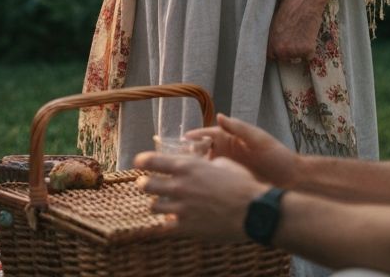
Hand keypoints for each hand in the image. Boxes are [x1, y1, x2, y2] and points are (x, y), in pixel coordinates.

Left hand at [133, 152, 265, 241]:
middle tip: (144, 185)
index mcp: (187, 166)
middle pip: (146, 186)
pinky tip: (171, 222)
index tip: (138, 163)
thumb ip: (205, 163)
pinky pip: (166, 228)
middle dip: (144, 185)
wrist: (252, 210)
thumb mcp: (222, 163)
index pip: (152, 161)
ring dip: (156, 205)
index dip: (141, 161)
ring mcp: (181, 208)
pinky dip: (167, 224)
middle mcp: (179, 186)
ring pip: (153, 207)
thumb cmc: (241, 183)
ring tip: (160, 205)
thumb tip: (201, 162)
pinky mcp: (187, 228)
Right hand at [188, 114, 300, 188]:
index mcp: (234, 138)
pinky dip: (207, 180)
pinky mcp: (234, 181)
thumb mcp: (258, 139)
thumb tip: (220, 116)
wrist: (292, 180)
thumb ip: (239, 128)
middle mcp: (230, 151)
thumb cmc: (277, 156)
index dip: (198, 135)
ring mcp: (231, 166)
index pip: (211, 133)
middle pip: (205, 149)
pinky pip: (217, 179)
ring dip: (198, 166)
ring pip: (208, 164)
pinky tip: (199, 185)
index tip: (185, 138)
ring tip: (187, 172)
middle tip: (182, 158)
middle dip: (193, 151)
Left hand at [267, 0, 325, 61]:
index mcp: (269, 42)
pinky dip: (310, 48)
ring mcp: (294, 51)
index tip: (283, 44)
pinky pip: (308, 56)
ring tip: (301, 33)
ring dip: (300, 50)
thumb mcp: (274, 22)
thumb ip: (272, 36)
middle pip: (284, 59)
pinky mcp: (307, 50)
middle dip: (289, 51)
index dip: (277, 50)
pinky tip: (309, 34)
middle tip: (294, 37)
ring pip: (297, 58)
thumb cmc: (289, 6)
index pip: (271, 55)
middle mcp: (280, 50)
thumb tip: (272, 46)